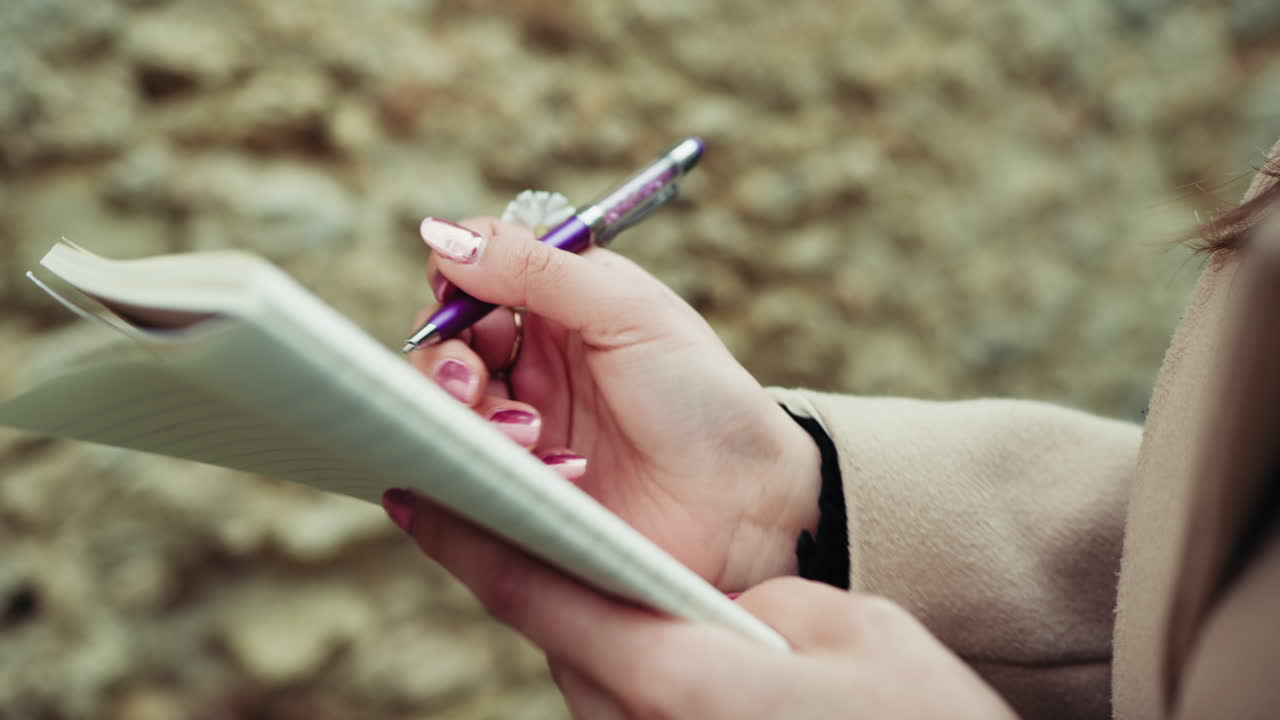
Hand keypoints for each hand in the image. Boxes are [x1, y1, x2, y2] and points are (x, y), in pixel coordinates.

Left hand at [382, 494, 1015, 719]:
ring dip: (564, 603)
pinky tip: (638, 614)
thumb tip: (720, 611)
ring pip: (585, 664)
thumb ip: (762, 605)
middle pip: (551, 629)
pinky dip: (609, 643)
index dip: (468, 538)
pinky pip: (621, 693)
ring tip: (559, 541)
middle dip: (514, 560)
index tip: (413, 494)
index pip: (540, 593)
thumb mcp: (857, 634)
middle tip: (490, 490)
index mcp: (679, 680)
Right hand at [406, 217, 820, 590]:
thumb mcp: (627, 312)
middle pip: (445, 343)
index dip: (453, 278)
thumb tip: (442, 234)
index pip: (475, 272)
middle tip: (473, 384)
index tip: (452, 292)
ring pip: (449, 408)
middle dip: (444, 361)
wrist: (744, 505)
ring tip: (530, 435)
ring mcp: (526, 423)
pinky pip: (473, 467)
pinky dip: (502, 466)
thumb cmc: (701, 398)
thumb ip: (537, 268)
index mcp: (561, 301)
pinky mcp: (524, 484)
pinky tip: (561, 472)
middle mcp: (535, 359)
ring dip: (473, 417)